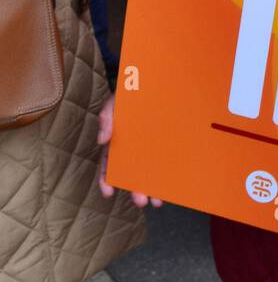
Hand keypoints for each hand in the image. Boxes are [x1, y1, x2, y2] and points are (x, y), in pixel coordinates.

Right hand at [97, 94, 162, 208]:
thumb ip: (107, 117)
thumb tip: (102, 140)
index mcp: (117, 140)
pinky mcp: (167, 143)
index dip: (106, 179)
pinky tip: (173, 187)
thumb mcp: (116, 101)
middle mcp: (133, 147)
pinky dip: (168, 176)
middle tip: (141, 202)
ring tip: (157, 202)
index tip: (108, 193)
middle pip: (131, 173)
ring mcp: (150, 146)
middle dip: (134, 190)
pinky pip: (166, 161)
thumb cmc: (131, 92)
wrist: (155, 79)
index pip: (108, 163)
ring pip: (149, 172)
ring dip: (152, 188)